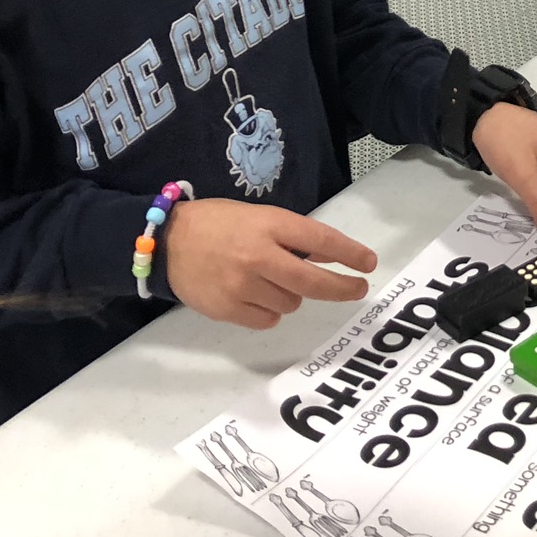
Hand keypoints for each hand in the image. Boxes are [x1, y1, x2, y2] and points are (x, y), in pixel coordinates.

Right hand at [164, 198, 376, 329]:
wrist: (167, 241)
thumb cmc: (218, 223)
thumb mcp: (258, 218)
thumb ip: (291, 237)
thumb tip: (327, 259)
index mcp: (269, 225)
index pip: (320, 240)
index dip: (349, 253)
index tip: (368, 263)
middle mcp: (258, 256)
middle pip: (313, 281)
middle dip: (342, 287)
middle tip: (357, 289)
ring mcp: (242, 286)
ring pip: (291, 303)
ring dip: (291, 294)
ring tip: (269, 279)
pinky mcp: (228, 309)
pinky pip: (268, 319)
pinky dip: (269, 311)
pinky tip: (254, 295)